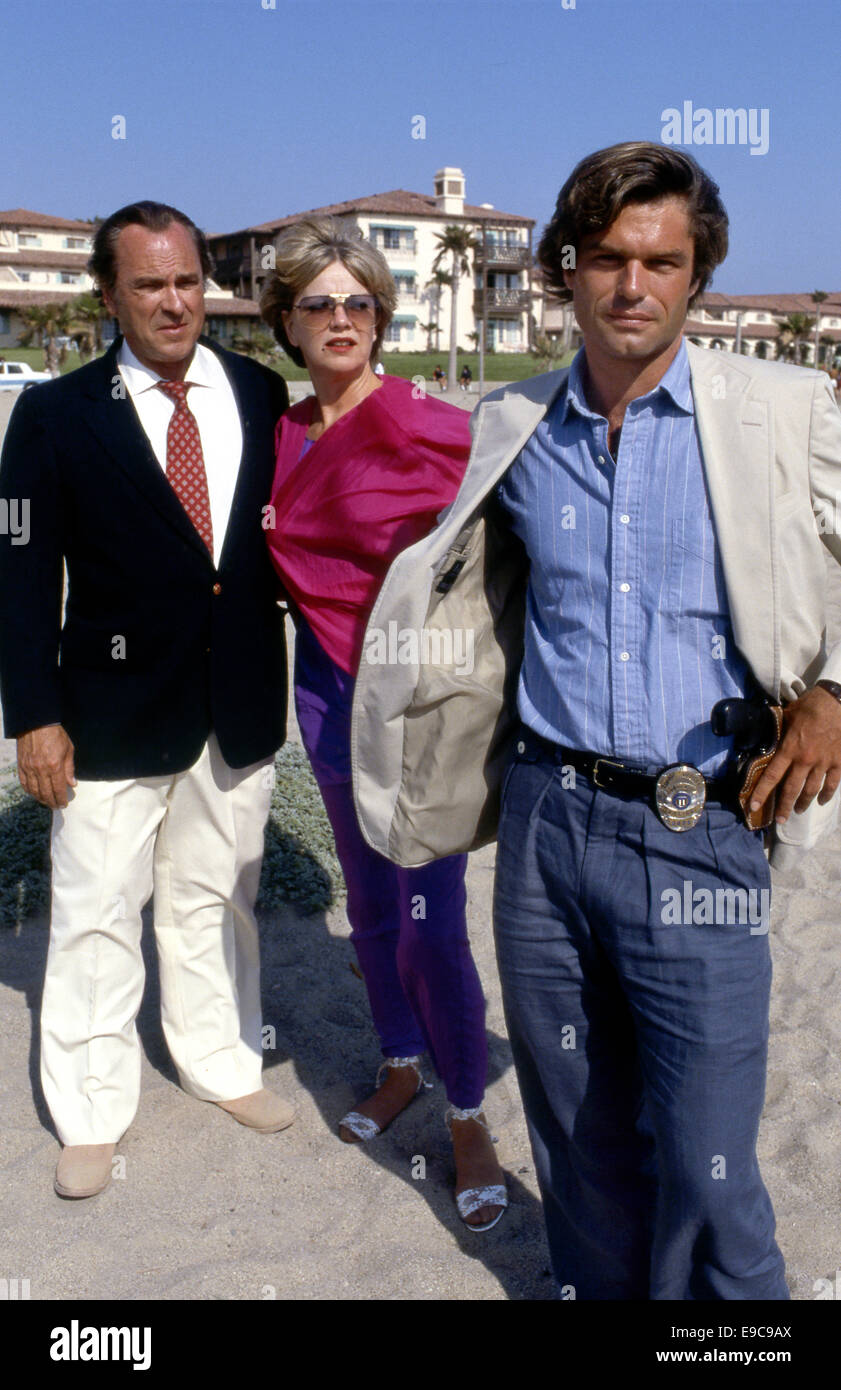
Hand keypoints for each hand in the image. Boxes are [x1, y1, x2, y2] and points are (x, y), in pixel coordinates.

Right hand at [17, 725, 76, 808]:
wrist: (37, 723)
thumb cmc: (56, 735)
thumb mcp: (69, 750)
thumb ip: (70, 769)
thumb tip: (72, 784)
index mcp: (55, 766)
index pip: (58, 789)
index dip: (61, 799)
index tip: (63, 804)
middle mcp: (41, 770)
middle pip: (46, 793)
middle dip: (52, 802)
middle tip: (56, 806)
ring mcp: (30, 768)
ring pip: (34, 790)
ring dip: (40, 799)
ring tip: (46, 802)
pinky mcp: (21, 765)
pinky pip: (24, 783)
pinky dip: (29, 791)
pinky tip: (34, 794)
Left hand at [749, 687, 840, 821]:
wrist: (838, 702)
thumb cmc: (810, 705)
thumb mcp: (787, 716)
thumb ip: (778, 730)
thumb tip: (764, 734)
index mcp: (789, 749)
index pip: (771, 776)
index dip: (762, 794)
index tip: (754, 807)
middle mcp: (805, 760)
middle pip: (792, 790)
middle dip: (784, 807)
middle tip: (779, 820)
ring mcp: (824, 763)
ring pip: (812, 790)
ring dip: (803, 803)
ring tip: (797, 811)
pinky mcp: (839, 762)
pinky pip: (832, 784)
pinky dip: (827, 795)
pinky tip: (822, 801)